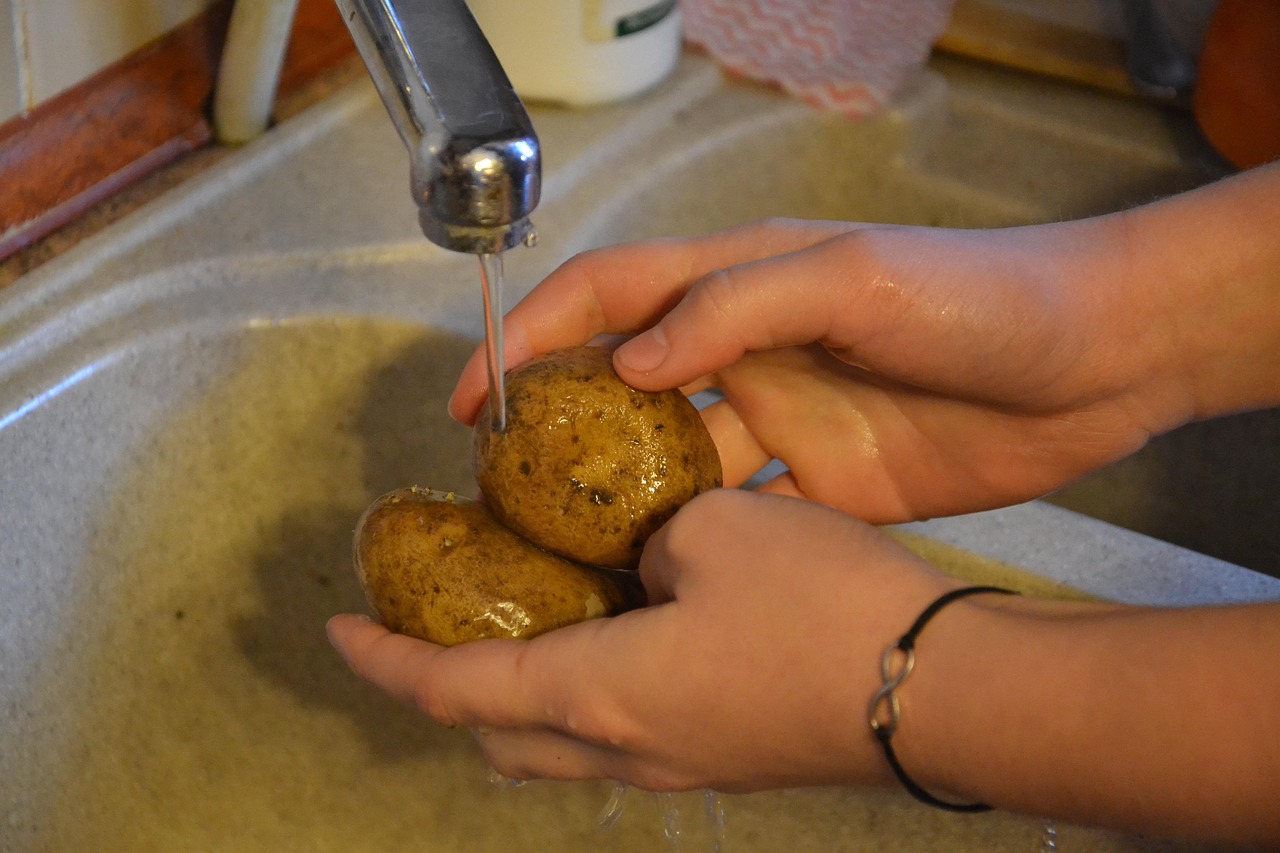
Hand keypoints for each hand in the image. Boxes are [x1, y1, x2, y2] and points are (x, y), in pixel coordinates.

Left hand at [328, 489, 956, 791]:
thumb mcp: (718, 528)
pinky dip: (582, 692)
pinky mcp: (728, 759)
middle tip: (425, 627)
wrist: (945, 690)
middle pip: (496, 733)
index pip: (454, 687)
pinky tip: (617, 630)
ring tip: (513, 625)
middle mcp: (626, 747)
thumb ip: (656, 536)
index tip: (335, 630)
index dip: (385, 661)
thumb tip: (652, 552)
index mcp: (600, 693)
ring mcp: (682, 765)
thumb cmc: (821, 607)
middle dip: (443, 687)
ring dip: (514, 694)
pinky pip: (620, 735)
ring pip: (557, 744)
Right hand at [449, 217, 1192, 522]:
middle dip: (559, 429)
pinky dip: (700, 548)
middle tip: (503, 493)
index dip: (533, 335)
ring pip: (676, 463)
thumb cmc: (978, 296)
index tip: (475, 397)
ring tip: (562, 553)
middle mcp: (748, 350)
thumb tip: (632, 363)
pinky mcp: (827, 487)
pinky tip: (659, 586)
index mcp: (742, 282)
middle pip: (626, 388)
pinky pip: (743, 519)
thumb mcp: (853, 278)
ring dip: (621, 498)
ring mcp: (786, 424)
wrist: (1098, 361)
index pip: (609, 296)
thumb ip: (739, 307)